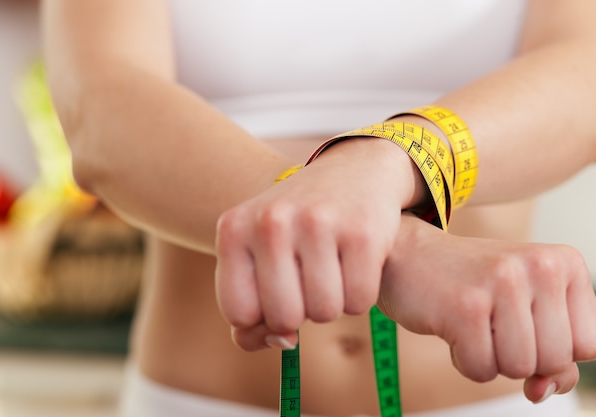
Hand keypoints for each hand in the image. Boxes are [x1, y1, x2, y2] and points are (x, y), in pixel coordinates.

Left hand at [215, 138, 424, 349]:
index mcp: (234, 229)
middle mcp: (271, 221)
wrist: (354, 171)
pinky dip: (360, 294)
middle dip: (300, 312)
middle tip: (308, 281)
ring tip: (331, 268)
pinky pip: (360, 302)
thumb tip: (282, 342)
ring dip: (332, 303)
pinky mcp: (362, 232)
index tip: (276, 292)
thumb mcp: (260, 254)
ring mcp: (317, 223)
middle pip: (283, 317)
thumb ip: (252, 313)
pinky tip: (355, 263)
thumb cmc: (298, 226)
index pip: (239, 313)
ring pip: (325, 313)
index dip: (262, 316)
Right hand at [378, 213, 595, 402]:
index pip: (590, 345)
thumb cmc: (468, 284)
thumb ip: (553, 354)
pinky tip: (451, 327)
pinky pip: (481, 370)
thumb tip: (542, 392)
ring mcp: (502, 283)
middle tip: (492, 323)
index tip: (524, 329)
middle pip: (556, 361)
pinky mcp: (466, 306)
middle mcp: (540, 266)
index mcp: (564, 263)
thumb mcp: (524, 308)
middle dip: (520, 356)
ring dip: (490, 359)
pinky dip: (463, 360)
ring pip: (519, 369)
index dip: (556, 352)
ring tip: (471, 323)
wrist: (406, 255)